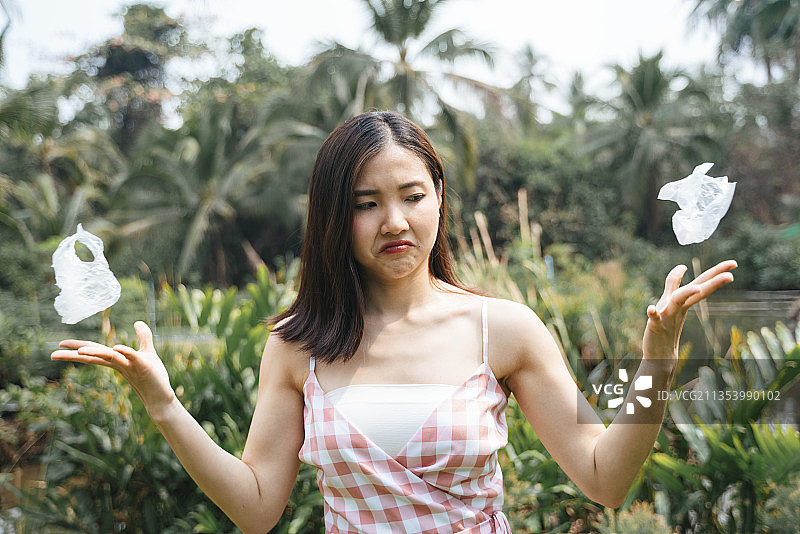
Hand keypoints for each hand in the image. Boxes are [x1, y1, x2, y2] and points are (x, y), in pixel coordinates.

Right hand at [51, 321, 175, 416]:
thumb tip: (137, 322)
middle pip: (94, 356)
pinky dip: (125, 352)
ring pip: (110, 356)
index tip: (60, 344)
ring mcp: (130, 365)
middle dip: (74, 354)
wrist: (161, 396)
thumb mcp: (148, 351)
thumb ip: (143, 336)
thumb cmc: (154, 375)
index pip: (95, 350)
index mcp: (117, 359)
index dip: (78, 346)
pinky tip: (116, 347)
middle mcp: (120, 363)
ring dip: (95, 352)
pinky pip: (132, 357)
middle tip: (53, 354)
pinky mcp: (143, 367)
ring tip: (79, 351)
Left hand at [643, 260, 736, 364]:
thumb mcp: (670, 300)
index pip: (702, 283)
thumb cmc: (665, 324)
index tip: (734, 263)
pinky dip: (653, 313)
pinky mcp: (655, 325)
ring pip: (677, 301)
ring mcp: (667, 315)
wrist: (659, 354)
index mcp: (684, 300)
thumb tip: (682, 266)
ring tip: (696, 288)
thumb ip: (674, 283)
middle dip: (713, 282)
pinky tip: (651, 309)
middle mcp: (678, 306)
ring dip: (686, 294)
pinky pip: (654, 318)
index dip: (716, 272)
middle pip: (697, 290)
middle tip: (731, 275)